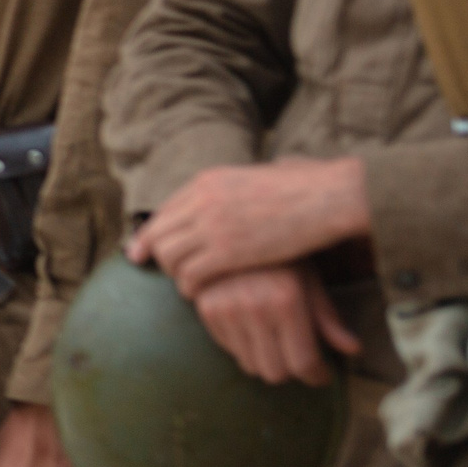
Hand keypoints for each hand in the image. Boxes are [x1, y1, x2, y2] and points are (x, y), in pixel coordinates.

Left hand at [126, 157, 371, 296]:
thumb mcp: (259, 175)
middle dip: (157, 256)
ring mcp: (210, 226)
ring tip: (187, 285)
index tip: (139, 251)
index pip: (165, 211)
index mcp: (208, 181)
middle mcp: (201, 200)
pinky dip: (189, 288)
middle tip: (164, 273)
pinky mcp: (225, 253)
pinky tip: (198, 295)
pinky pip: (189, 276)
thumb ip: (246, 183)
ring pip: (168, 257)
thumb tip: (269, 171)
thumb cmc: (310, 186)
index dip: (150, 234)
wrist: (328, 197)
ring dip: (174, 274)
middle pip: (159, 234)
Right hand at [189, 263, 360, 386]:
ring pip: (250, 365)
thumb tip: (353, 350)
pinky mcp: (206, 309)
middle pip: (275, 371)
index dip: (317, 375)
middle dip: (292, 371)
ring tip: (277, 343)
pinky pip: (229, 349)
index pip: (302, 362)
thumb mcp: (310, 280)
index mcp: (286, 300)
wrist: (234, 225)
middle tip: (301, 359)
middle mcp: (254, 307)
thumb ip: (328, 318)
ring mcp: (226, 308)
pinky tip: (254, 328)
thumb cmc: (281, 254)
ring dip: (267, 360)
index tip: (322, 374)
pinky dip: (244, 347)